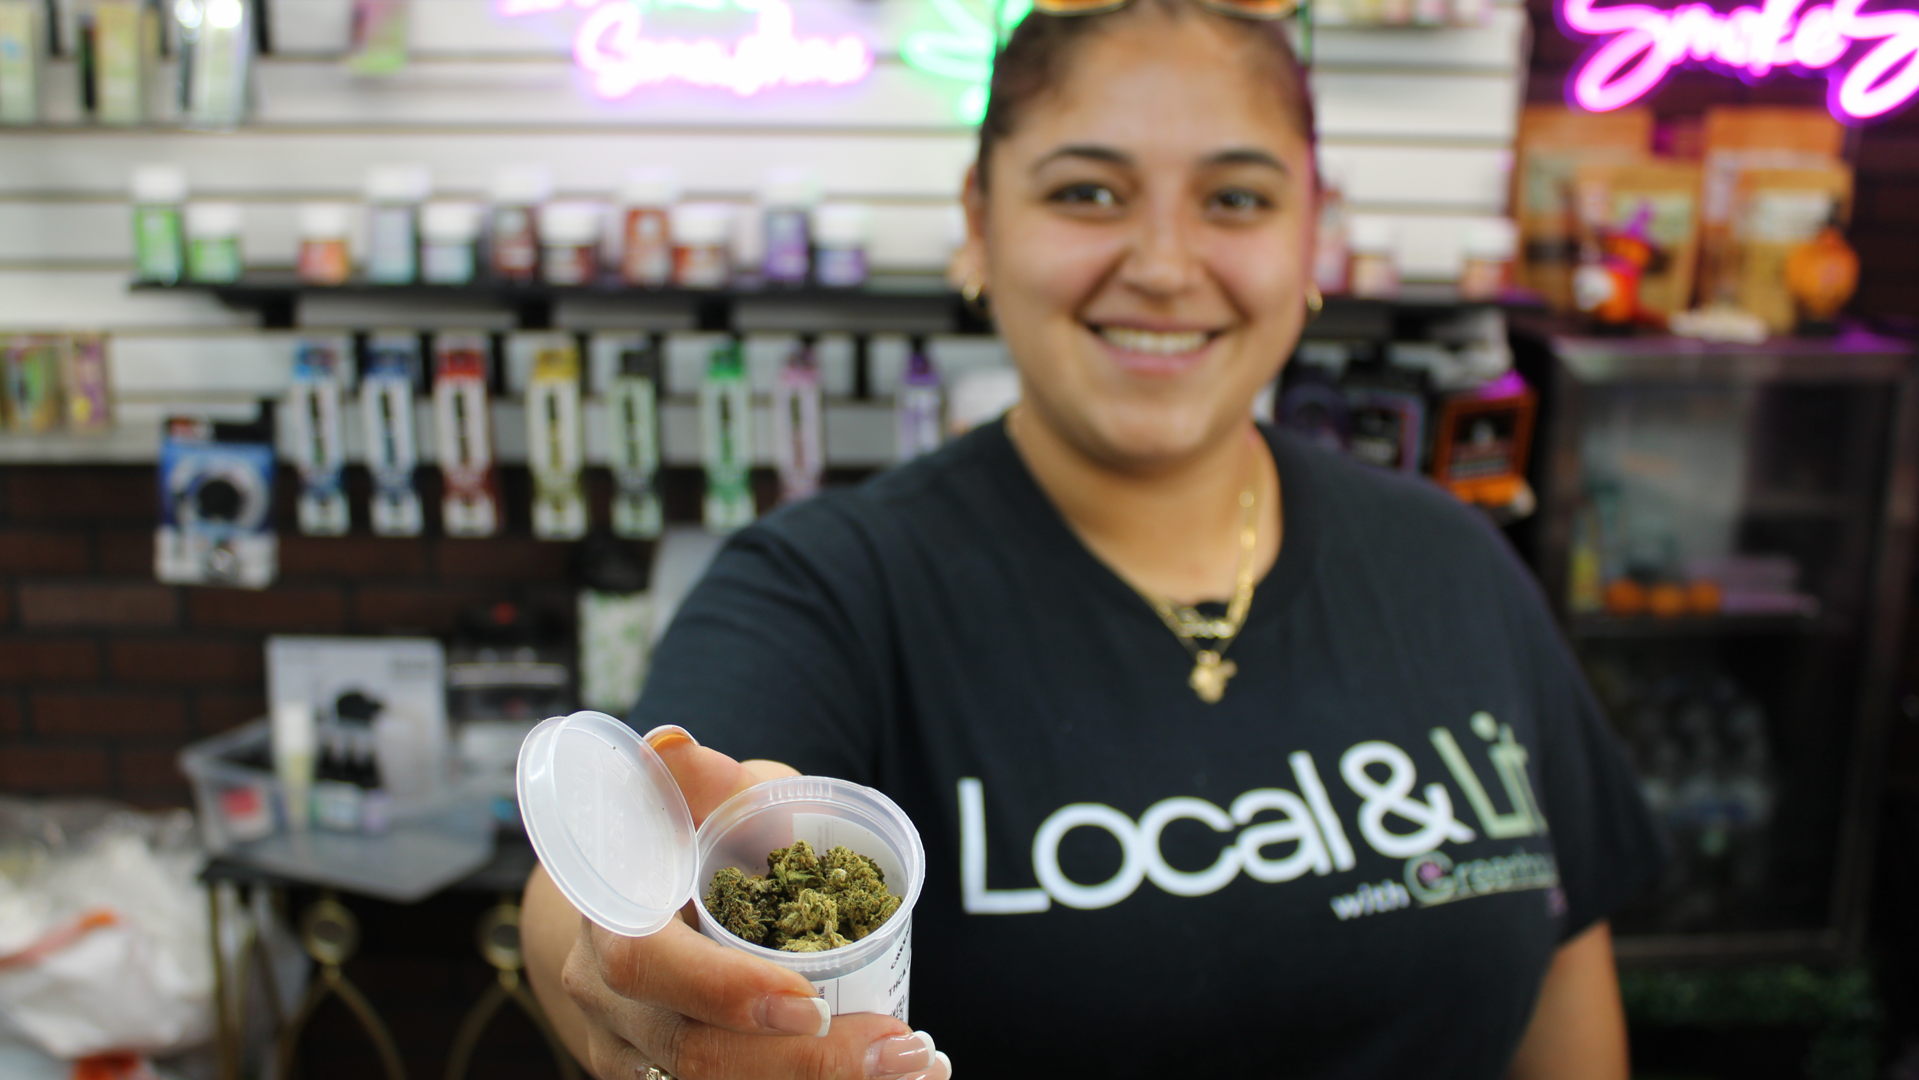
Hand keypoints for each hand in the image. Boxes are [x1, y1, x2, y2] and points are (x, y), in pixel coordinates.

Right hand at [529, 726, 951, 1079]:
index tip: (809, 1002)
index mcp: (610, 915)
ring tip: (912, 1066)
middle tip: (901, 1050)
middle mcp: (606, 996)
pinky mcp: (659, 1079)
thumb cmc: (688, 838)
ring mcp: (629, 1049)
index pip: (649, 966)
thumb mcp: (707, 799)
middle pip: (692, 1054)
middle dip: (802, 1065)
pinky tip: (885, 1077)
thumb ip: (705, 780)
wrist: (642, 901)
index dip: (724, 991)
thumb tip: (672, 744)